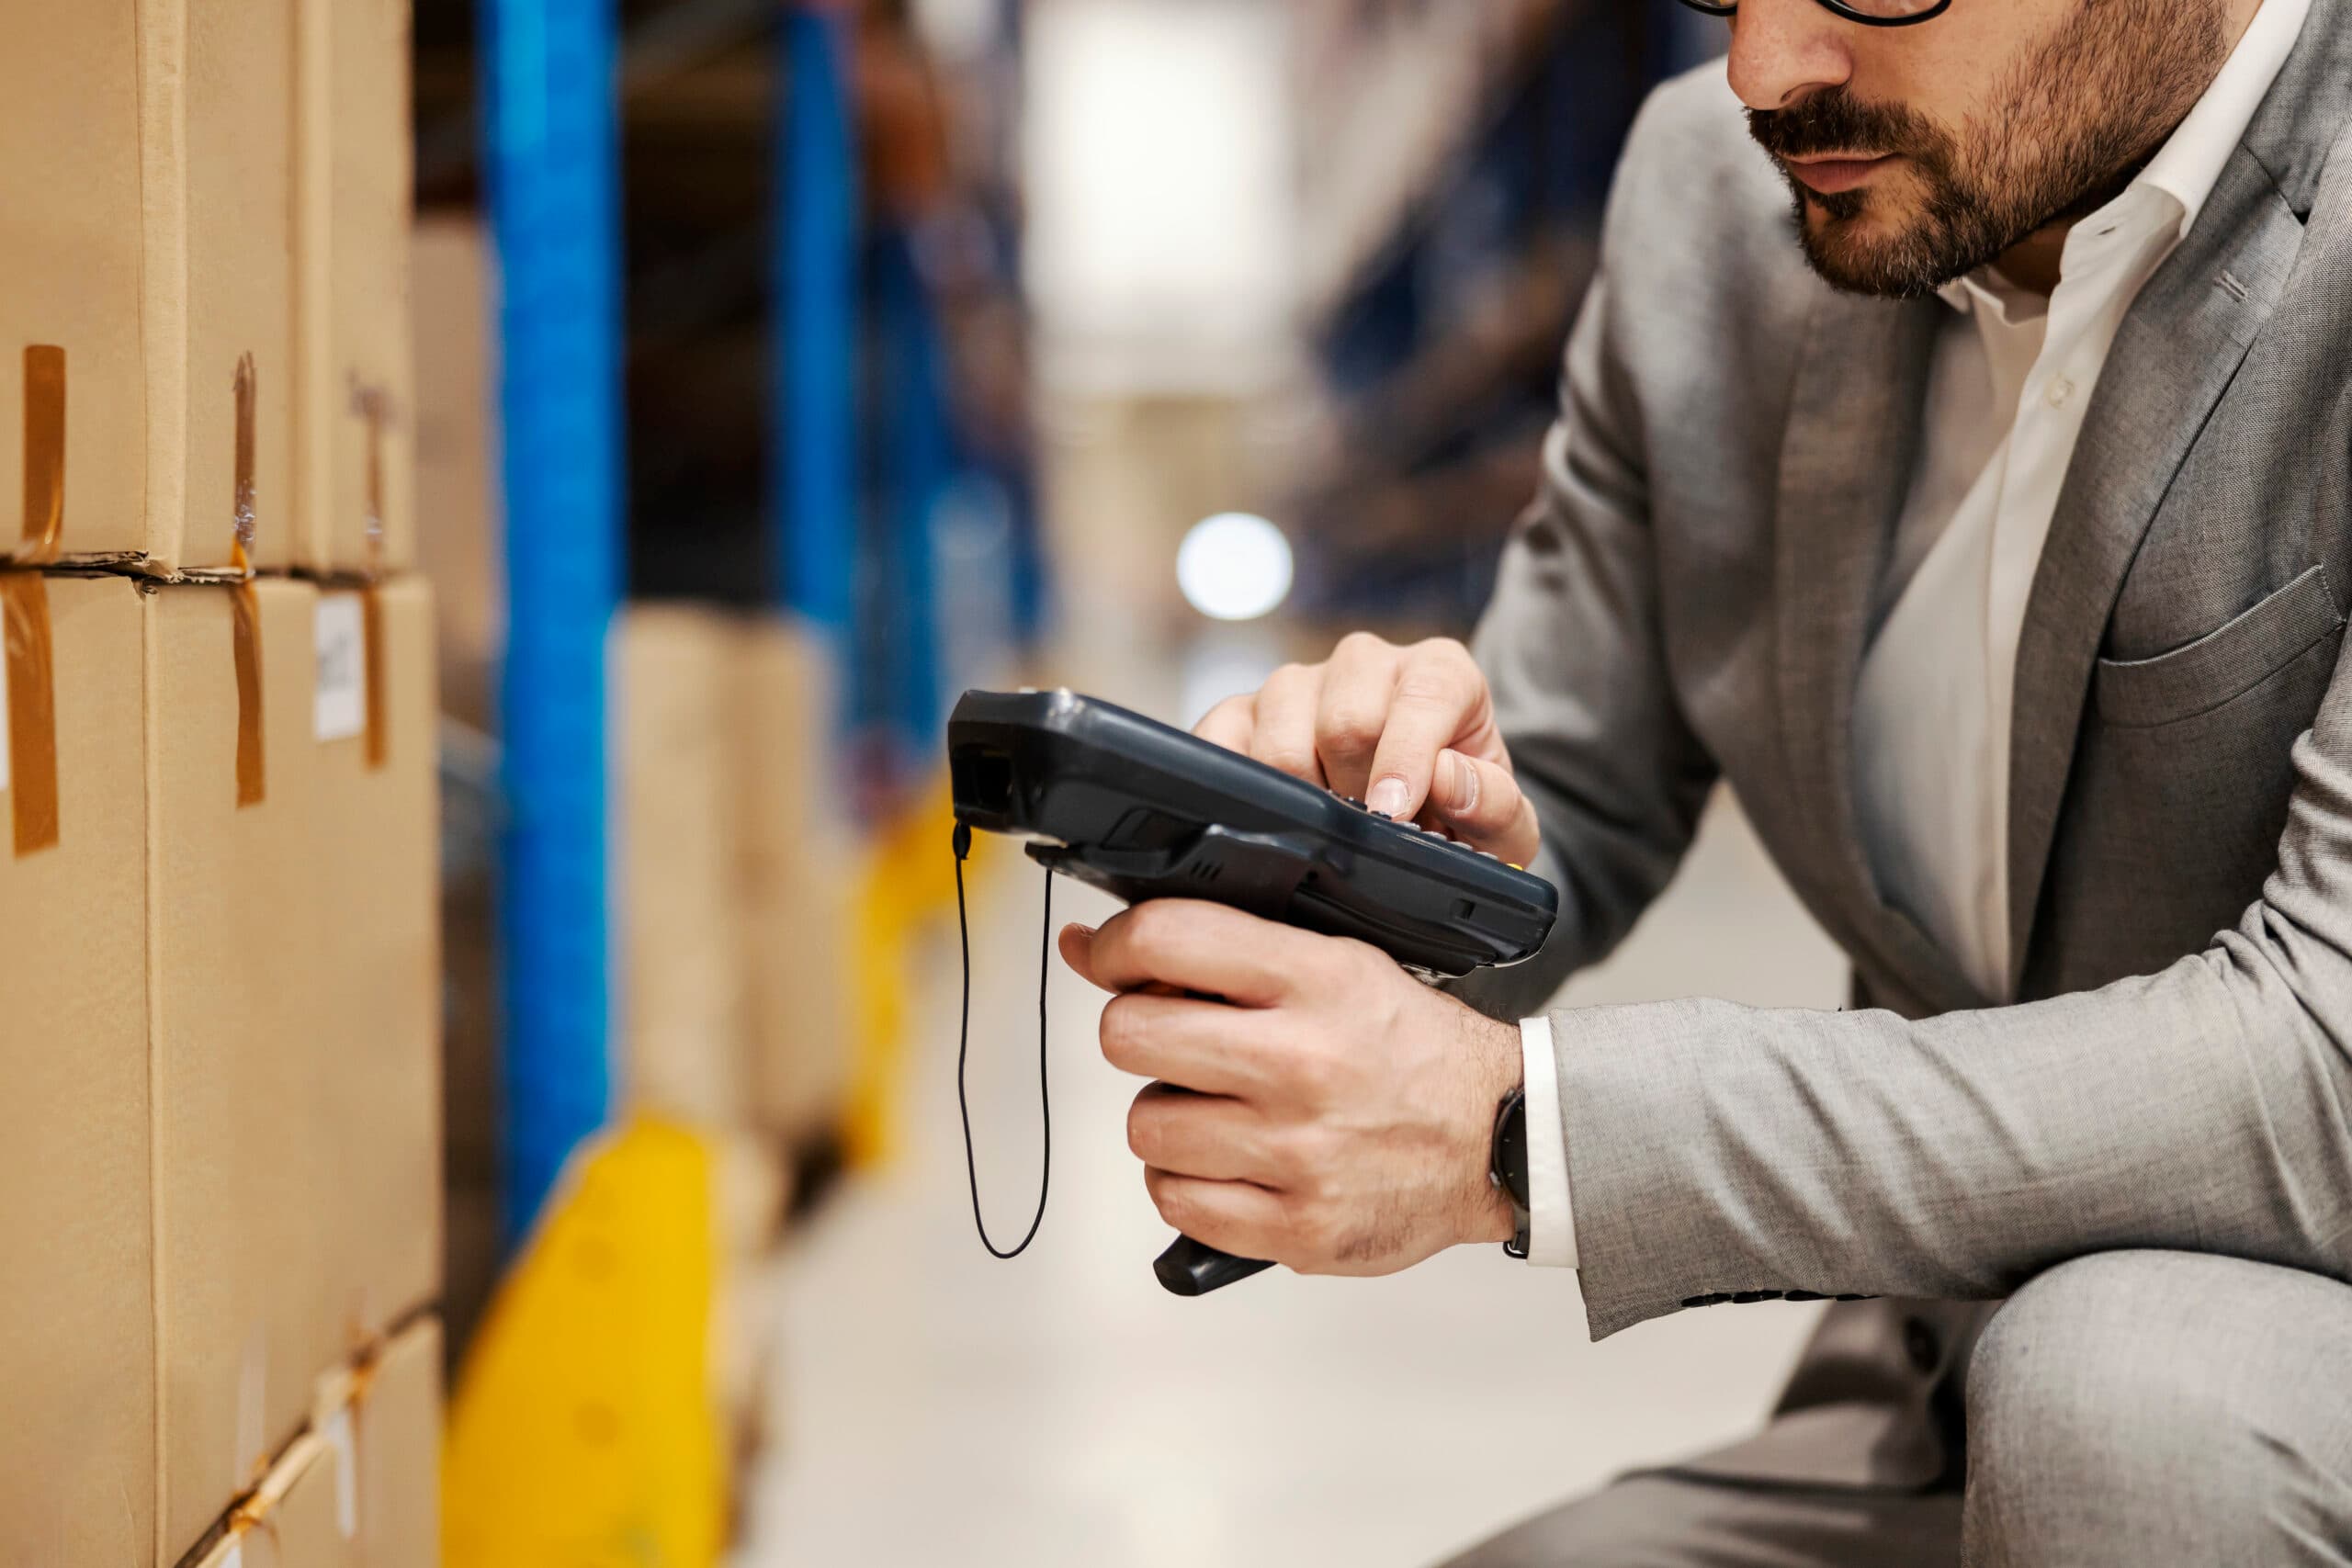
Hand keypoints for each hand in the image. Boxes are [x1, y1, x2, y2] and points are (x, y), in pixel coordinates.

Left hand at [1060, 900, 1521, 1276]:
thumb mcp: (1339, 965)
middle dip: (1138, 1032)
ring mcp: (1298, 1152)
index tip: (1111, 960)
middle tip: (1176, 1042)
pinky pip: (1176, 1201)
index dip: (1115, 946)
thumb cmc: (1413, 1048)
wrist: (1503, 1139)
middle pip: (1130, 1036)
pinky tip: (1232, 1162)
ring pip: (1145, 1127)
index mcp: (1317, 980)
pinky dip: (1189, 1183)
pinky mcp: (1298, 1227)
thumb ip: (1219, 950)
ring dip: (1167, 1116)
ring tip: (1220, 1109)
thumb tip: (1085, 948)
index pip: (1167, 938)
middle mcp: (1302, 1063)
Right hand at [1193, 632, 1540, 868]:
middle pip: (1346, 721)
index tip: (1393, 813)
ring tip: (1330, 828)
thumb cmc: (1457, 817)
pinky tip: (1271, 817)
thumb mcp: (1502, 827)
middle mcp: (1364, 663)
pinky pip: (1219, 740)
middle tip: (1370, 837)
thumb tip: (1448, 780)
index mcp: (1439, 672)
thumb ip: (1495, 805)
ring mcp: (1295, 684)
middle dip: (1356, 793)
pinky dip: (1238, 788)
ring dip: (1302, 798)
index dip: (1406, 759)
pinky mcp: (1239, 712)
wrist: (1410, 819)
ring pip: (1281, 736)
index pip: (1422, 697)